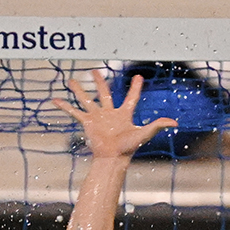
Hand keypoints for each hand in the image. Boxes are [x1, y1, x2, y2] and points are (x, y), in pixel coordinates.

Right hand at [51, 71, 177, 159]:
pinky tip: (55, 100)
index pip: (131, 97)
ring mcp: (97, 117)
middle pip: (104, 93)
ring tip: (71, 81)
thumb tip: (175, 123)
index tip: (138, 77)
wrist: (112, 158)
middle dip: (99, 82)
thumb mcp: (144, 134)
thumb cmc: (128, 148)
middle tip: (94, 71)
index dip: (135, 87)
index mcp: (124, 114)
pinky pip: (73, 112)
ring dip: (78, 90)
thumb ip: (158, 126)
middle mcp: (109, 113)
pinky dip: (64, 106)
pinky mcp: (87, 123)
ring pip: (86, 99)